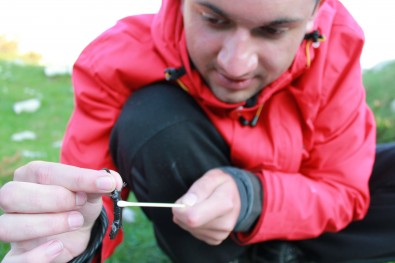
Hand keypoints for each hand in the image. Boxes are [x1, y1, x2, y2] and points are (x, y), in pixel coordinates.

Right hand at [0, 161, 121, 262]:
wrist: (77, 231)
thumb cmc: (79, 204)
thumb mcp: (91, 190)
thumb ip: (101, 182)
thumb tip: (113, 180)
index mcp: (31, 176)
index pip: (44, 172)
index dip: (76, 178)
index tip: (104, 184)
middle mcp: (14, 200)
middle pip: (12, 194)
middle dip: (52, 199)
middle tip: (80, 204)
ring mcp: (12, 227)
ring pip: (7, 226)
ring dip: (45, 224)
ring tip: (76, 222)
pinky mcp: (17, 254)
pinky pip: (10, 260)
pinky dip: (34, 257)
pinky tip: (57, 247)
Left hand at [172, 168, 240, 244]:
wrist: (235, 196)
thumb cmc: (222, 184)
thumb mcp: (213, 176)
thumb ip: (200, 188)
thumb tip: (186, 203)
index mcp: (225, 203)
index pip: (193, 217)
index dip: (180, 210)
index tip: (182, 201)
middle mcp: (225, 222)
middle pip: (189, 224)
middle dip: (182, 212)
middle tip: (190, 200)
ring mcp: (221, 233)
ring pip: (189, 229)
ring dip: (186, 217)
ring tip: (198, 206)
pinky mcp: (216, 239)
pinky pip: (194, 233)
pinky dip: (192, 224)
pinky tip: (201, 214)